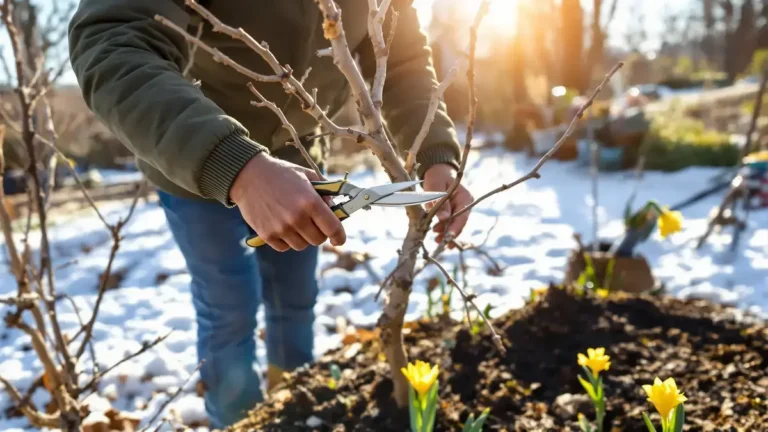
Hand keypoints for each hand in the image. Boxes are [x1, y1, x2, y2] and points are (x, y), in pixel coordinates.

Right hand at [230, 153, 345, 250]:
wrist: (248, 176)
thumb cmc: (281, 174)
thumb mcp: (307, 175)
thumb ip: (325, 191)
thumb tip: (336, 209)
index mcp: (310, 202)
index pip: (333, 229)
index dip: (339, 237)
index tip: (339, 239)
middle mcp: (297, 218)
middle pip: (318, 240)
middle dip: (319, 233)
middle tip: (313, 223)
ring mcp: (281, 228)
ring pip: (302, 245)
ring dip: (303, 237)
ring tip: (295, 222)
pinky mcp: (266, 235)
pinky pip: (285, 247)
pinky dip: (287, 240)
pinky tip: (282, 225)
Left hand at [423, 164, 472, 247]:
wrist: (437, 173)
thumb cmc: (437, 177)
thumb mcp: (435, 187)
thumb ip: (440, 202)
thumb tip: (444, 219)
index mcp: (465, 197)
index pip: (462, 216)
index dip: (456, 228)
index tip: (448, 238)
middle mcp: (465, 205)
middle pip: (459, 223)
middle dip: (449, 233)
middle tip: (438, 240)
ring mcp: (460, 210)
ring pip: (454, 225)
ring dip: (445, 233)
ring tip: (435, 238)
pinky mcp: (453, 213)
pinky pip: (450, 224)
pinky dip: (443, 230)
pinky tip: (437, 235)